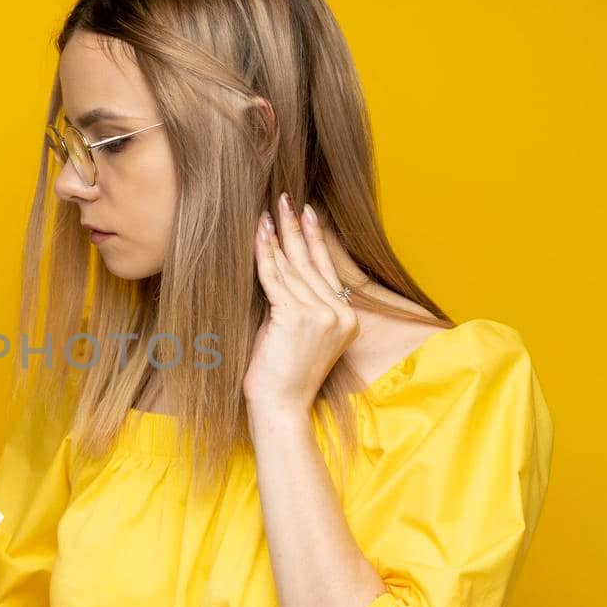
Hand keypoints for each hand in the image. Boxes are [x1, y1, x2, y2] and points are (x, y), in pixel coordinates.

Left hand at [246, 192, 359, 413]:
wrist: (280, 407)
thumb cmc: (281, 376)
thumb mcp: (297, 334)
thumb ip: (297, 304)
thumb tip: (280, 269)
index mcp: (347, 319)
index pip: (327, 270)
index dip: (314, 240)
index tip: (307, 214)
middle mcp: (340, 314)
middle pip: (311, 263)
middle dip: (296, 228)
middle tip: (285, 199)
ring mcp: (321, 316)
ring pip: (292, 268)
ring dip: (277, 236)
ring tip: (268, 212)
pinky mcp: (296, 318)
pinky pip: (275, 279)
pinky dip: (264, 255)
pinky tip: (258, 234)